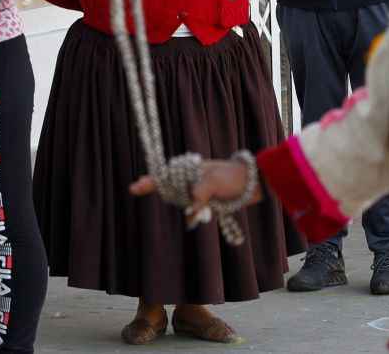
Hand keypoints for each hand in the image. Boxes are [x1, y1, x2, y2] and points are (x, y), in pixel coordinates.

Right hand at [130, 160, 262, 220]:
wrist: (254, 184)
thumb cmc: (232, 176)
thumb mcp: (215, 181)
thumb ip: (200, 193)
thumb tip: (191, 210)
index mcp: (192, 169)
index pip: (166, 174)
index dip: (150, 181)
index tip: (134, 187)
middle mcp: (192, 180)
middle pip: (172, 190)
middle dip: (167, 193)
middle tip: (156, 192)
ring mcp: (199, 192)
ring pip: (183, 203)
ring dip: (185, 208)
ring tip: (203, 206)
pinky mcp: (207, 203)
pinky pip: (194, 213)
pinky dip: (194, 217)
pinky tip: (195, 220)